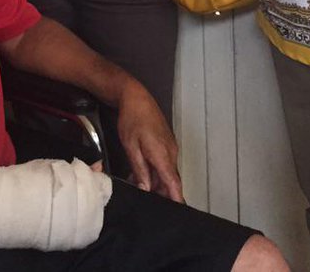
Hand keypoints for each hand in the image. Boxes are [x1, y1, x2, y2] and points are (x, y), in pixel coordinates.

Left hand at [115, 80, 183, 201]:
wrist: (136, 97)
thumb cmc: (132, 119)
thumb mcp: (131, 146)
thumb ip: (139, 170)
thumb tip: (146, 189)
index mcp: (163, 155)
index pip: (174, 183)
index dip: (176, 198)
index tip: (179, 211)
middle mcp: (170, 153)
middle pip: (169, 180)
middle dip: (161, 193)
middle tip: (148, 202)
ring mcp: (169, 148)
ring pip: (165, 172)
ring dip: (154, 181)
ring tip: (138, 185)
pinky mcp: (165, 144)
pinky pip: (163, 162)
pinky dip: (153, 170)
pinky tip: (139, 173)